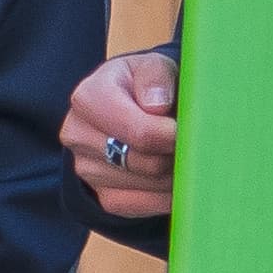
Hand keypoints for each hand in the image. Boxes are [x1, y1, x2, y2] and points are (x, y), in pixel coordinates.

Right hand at [65, 44, 178, 207]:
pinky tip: (175, 173)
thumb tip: (158, 106)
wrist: (128, 108)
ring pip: (151, 186)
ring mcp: (87, 170)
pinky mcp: (103, 196)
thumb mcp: (153, 66)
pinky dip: (169, 194)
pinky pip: (147, 206)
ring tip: (184, 152)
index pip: (138, 132)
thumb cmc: (145, 85)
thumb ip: (156, 77)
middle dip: (178, 154)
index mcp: (88, 98)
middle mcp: (78, 135)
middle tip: (195, 141)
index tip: (193, 130)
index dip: (172, 136)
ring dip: (177, 174)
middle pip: (147, 162)